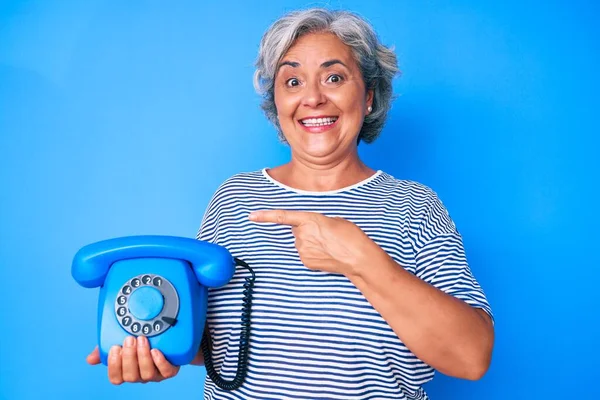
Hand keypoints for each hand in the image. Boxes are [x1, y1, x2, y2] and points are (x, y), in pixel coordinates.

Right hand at [86, 336, 179, 384]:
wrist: (164, 340)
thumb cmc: (140, 344)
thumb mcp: (121, 344)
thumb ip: (104, 350)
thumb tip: (90, 359)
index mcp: (126, 371)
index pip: (115, 378)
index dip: (114, 365)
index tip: (115, 347)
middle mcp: (139, 376)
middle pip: (130, 376)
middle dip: (129, 357)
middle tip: (130, 339)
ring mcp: (155, 374)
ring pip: (146, 374)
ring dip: (143, 356)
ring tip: (143, 340)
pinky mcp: (169, 370)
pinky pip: (166, 372)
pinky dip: (160, 362)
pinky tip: (155, 351)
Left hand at [249, 210, 379, 275]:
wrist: (358, 257)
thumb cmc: (350, 235)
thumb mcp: (332, 220)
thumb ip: (315, 222)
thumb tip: (310, 231)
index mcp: (309, 219)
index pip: (282, 217)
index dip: (265, 216)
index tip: (252, 216)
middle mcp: (302, 235)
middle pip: (297, 230)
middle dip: (307, 230)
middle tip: (325, 234)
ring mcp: (303, 250)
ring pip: (301, 242)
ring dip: (311, 242)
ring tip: (329, 244)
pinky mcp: (306, 262)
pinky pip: (305, 253)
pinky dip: (313, 253)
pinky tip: (326, 253)